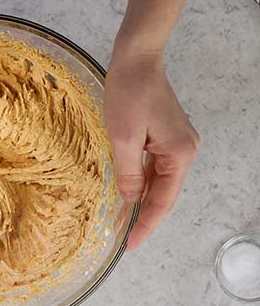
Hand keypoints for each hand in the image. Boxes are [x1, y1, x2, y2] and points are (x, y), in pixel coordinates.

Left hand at [103, 49, 199, 249]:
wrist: (136, 61)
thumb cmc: (130, 94)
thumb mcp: (123, 138)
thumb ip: (128, 172)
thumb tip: (131, 200)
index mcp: (179, 154)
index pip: (163, 200)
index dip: (146, 224)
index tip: (130, 244)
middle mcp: (184, 152)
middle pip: (162, 194)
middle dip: (142, 217)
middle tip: (122, 240)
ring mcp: (176, 145)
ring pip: (157, 183)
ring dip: (139, 202)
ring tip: (121, 225)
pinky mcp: (165, 139)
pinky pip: (152, 169)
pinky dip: (139, 184)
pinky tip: (127, 198)